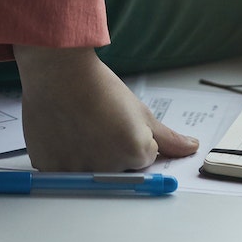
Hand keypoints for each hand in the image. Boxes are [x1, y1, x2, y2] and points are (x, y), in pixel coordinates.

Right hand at [12, 45, 198, 171]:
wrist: (58, 68)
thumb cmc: (99, 86)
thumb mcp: (139, 110)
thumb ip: (168, 138)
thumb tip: (192, 148)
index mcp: (135, 152)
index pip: (141, 160)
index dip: (129, 140)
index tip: (114, 123)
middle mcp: (107, 168)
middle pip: (114, 171)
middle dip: (108, 152)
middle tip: (95, 123)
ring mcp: (77, 170)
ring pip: (86, 173)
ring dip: (83, 157)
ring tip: (77, 125)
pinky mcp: (50, 167)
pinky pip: (60, 172)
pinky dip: (61, 156)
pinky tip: (61, 132)